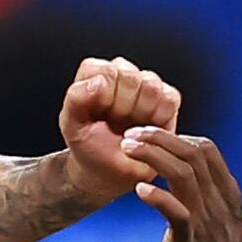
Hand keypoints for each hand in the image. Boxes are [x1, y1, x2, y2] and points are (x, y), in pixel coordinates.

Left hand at [60, 54, 184, 195]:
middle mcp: (122, 74)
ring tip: (130, 127)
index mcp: (96, 73)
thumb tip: (98, 81)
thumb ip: (76, 99)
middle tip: (116, 123)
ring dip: (141, 112)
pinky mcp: (167, 100)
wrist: (108, 170)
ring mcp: (146, 85)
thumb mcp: (71, 125)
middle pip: (131, 76)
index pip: (107, 70)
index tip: (99, 113)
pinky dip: (159, 116)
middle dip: (122, 106)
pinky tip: (146, 128)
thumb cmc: (89, 146)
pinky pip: (170, 98)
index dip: (104, 96)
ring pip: (152, 86)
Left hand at [126, 127, 241, 241]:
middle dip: (159, 138)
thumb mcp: (217, 221)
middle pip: (192, 154)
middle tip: (129, 135)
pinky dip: (157, 197)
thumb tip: (180, 176)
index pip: (207, 149)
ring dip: (152, 156)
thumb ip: (204, 196)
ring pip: (183, 174)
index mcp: (226, 194)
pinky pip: (177, 212)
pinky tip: (139, 190)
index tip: (150, 135)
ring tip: (127, 149)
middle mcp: (219, 202)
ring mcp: (206, 221)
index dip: (177, 136)